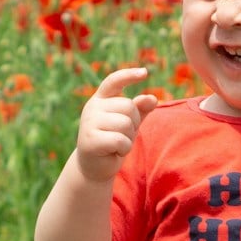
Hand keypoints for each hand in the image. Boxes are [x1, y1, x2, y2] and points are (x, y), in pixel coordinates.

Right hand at [74, 66, 158, 183]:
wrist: (94, 168)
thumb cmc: (113, 143)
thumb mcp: (128, 124)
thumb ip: (139, 110)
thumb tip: (152, 98)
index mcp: (101, 99)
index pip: (113, 81)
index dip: (128, 75)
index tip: (144, 73)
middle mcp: (92, 107)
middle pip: (128, 106)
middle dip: (133, 123)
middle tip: (123, 136)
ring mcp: (88, 122)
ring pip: (125, 124)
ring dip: (128, 138)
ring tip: (118, 144)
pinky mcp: (89, 139)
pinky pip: (120, 140)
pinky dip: (124, 148)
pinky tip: (115, 152)